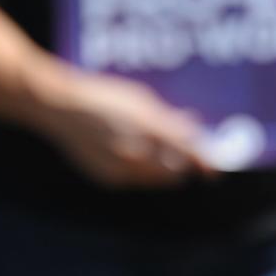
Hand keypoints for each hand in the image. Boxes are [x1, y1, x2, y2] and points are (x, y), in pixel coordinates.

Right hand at [43, 70, 214, 187]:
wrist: (61, 109)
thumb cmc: (104, 96)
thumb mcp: (141, 100)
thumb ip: (169, 119)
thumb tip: (194, 130)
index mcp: (147, 126)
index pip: (185, 150)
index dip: (203, 162)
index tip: (214, 170)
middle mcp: (136, 151)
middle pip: (173, 170)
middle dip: (182, 165)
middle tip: (188, 156)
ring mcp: (120, 168)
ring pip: (155, 178)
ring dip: (163, 169)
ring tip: (159, 151)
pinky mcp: (108, 179)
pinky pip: (135, 180)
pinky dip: (141, 170)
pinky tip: (134, 154)